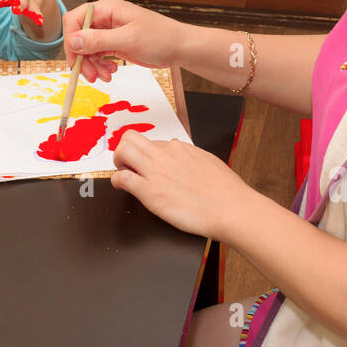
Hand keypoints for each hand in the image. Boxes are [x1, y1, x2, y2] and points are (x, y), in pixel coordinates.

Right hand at [62, 0, 182, 82]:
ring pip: (86, 49)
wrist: (178, 47)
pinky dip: (99, 65)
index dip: (71, 41)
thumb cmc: (160, 38)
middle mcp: (104, 17)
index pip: (75, 20)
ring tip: (105, 76)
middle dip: (82, 58)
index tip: (75, 60)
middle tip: (91, 76)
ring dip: (91, 65)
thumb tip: (72, 41)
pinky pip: (97, 54)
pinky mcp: (113, 42)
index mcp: (106, 8)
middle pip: (78, 37)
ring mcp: (108, 30)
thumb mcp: (128, 39)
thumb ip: (98, 40)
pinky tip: (111, 71)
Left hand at [111, 132, 255, 241]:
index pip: (153, 142)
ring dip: (118, 161)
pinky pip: (121, 177)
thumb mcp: (208, 163)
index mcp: (181, 148)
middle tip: (128, 164)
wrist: (230, 208)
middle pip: (131, 137)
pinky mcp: (149, 191)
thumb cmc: (225, 191)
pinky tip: (122, 187)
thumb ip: (192, 159)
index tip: (147, 163)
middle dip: (125, 149)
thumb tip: (185, 160)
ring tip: (124, 173)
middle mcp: (165, 154)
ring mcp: (156, 171)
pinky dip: (116, 181)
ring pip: (122, 150)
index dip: (147, 153)